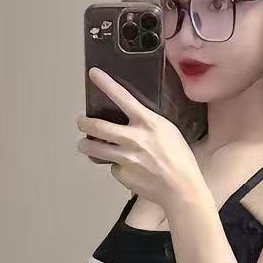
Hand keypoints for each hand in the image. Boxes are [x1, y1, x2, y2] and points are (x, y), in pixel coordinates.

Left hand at [77, 67, 203, 213]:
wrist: (181, 188)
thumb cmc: (179, 159)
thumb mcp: (167, 131)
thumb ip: (146, 124)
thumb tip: (129, 120)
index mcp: (148, 123)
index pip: (123, 98)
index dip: (106, 84)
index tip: (93, 74)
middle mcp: (134, 138)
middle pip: (97, 126)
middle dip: (84, 122)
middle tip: (81, 121)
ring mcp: (126, 158)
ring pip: (94, 148)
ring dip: (86, 144)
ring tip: (85, 144)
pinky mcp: (122, 174)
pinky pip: (112, 167)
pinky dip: (116, 166)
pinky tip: (128, 168)